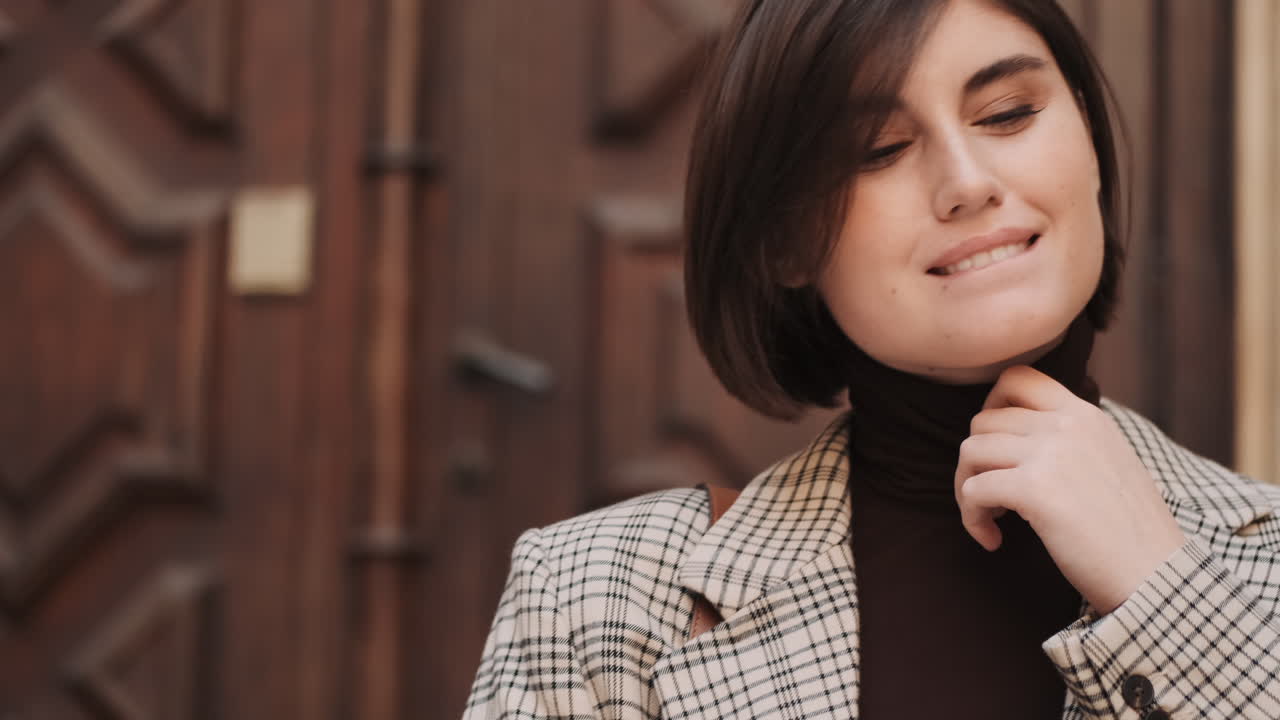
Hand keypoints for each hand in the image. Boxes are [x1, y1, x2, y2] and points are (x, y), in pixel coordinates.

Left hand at [954, 365, 1186, 615]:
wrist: (1155, 574)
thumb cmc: (1129, 531)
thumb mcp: (1108, 461)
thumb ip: (1068, 440)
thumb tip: (1015, 440)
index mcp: (1085, 415)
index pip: (1017, 378)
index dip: (991, 406)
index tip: (996, 444)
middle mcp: (1067, 425)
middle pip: (983, 421)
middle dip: (975, 460)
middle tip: (992, 496)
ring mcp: (1050, 454)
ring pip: (971, 451)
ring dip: (968, 487)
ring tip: (992, 517)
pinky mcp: (1035, 489)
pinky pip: (973, 490)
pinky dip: (972, 518)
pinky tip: (993, 539)